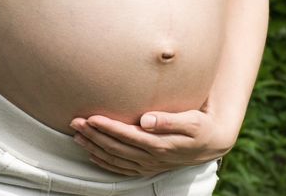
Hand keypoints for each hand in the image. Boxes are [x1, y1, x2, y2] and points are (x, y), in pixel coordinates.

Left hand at [69, 105, 236, 175]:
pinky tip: (92, 154)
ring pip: (114, 158)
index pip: (127, 136)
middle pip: (115, 147)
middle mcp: (151, 157)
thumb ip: (168, 120)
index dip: (107, 127)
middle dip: (93, 135)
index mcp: (160, 145)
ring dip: (93, 147)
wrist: (210, 144)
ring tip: (76, 136)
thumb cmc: (200, 127)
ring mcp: (147, 165)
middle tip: (75, 122)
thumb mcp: (192, 121)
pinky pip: (120, 168)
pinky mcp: (146, 168)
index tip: (91, 117)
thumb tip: (145, 119)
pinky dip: (104, 162)